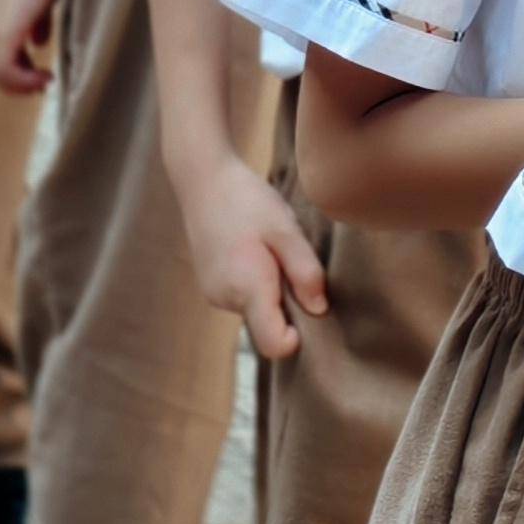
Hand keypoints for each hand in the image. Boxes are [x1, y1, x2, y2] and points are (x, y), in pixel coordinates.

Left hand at [0, 0, 62, 93]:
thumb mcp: (40, 4)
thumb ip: (38, 24)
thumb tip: (39, 43)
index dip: (11, 73)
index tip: (36, 74)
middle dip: (13, 84)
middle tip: (38, 85)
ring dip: (20, 85)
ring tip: (43, 81)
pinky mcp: (7, 31)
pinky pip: (6, 68)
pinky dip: (25, 79)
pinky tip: (45, 74)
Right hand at [178, 151, 326, 357]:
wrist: (203, 179)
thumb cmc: (247, 200)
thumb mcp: (285, 230)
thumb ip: (305, 271)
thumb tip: (319, 308)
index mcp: (247, 288)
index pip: (274, 344)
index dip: (296, 338)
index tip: (309, 306)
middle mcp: (226, 299)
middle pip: (267, 327)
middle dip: (287, 304)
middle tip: (290, 261)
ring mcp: (214, 294)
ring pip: (255, 310)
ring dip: (271, 291)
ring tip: (270, 250)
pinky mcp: (210, 286)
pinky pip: (242, 298)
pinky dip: (255, 283)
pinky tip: (254, 250)